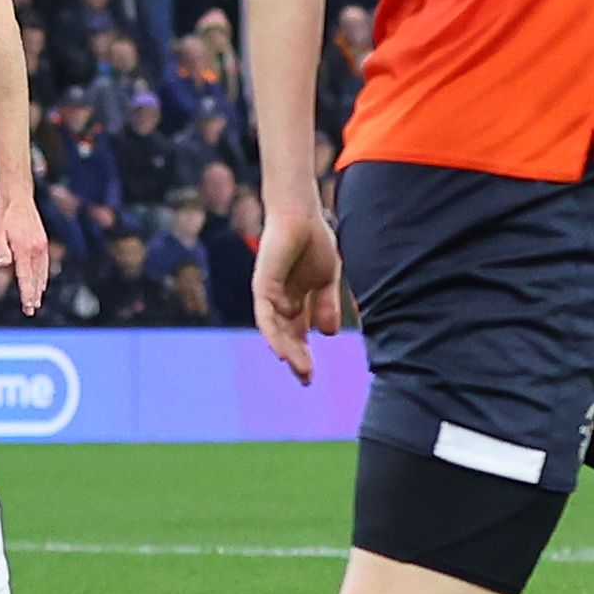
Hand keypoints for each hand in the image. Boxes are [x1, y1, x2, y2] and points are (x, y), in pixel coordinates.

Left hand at [0, 185, 52, 314]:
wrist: (17, 198)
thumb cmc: (3, 215)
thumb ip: (0, 248)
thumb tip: (4, 264)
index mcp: (24, 248)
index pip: (26, 276)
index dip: (27, 292)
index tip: (28, 305)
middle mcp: (36, 249)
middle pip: (36, 277)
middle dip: (33, 295)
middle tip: (31, 310)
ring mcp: (41, 245)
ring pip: (42, 272)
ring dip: (39, 288)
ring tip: (36, 301)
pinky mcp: (42, 242)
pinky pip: (44, 264)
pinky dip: (43, 276)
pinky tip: (41, 283)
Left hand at [254, 204, 344, 383]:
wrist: (302, 214)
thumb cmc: (314, 242)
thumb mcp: (326, 281)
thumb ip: (327, 305)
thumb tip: (329, 334)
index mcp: (295, 301)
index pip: (297, 334)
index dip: (303, 355)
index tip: (310, 376)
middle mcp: (279, 301)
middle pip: (286, 336)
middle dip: (297, 358)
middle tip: (306, 380)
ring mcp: (270, 294)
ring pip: (276, 330)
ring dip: (288, 351)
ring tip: (300, 370)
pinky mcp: (263, 285)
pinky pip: (266, 315)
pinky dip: (273, 333)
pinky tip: (280, 351)